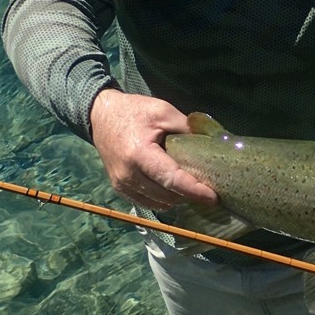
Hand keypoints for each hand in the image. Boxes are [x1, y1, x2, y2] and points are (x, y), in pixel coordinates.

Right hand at [89, 88, 217, 209]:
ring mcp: (122, 184)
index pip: (171, 180)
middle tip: (208, 187)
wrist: (101, 116)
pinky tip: (174, 189)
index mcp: (139, 154)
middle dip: (189, 194)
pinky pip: (147, 202)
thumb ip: (187, 128)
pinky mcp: (119, 188)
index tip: (213, 197)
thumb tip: (212, 143)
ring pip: (158, 203)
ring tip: (191, 186)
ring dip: (177, 198)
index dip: (194, 191)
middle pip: (167, 195)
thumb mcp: (163, 111)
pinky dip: (163, 199)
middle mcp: (128, 174)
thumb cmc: (134, 111)